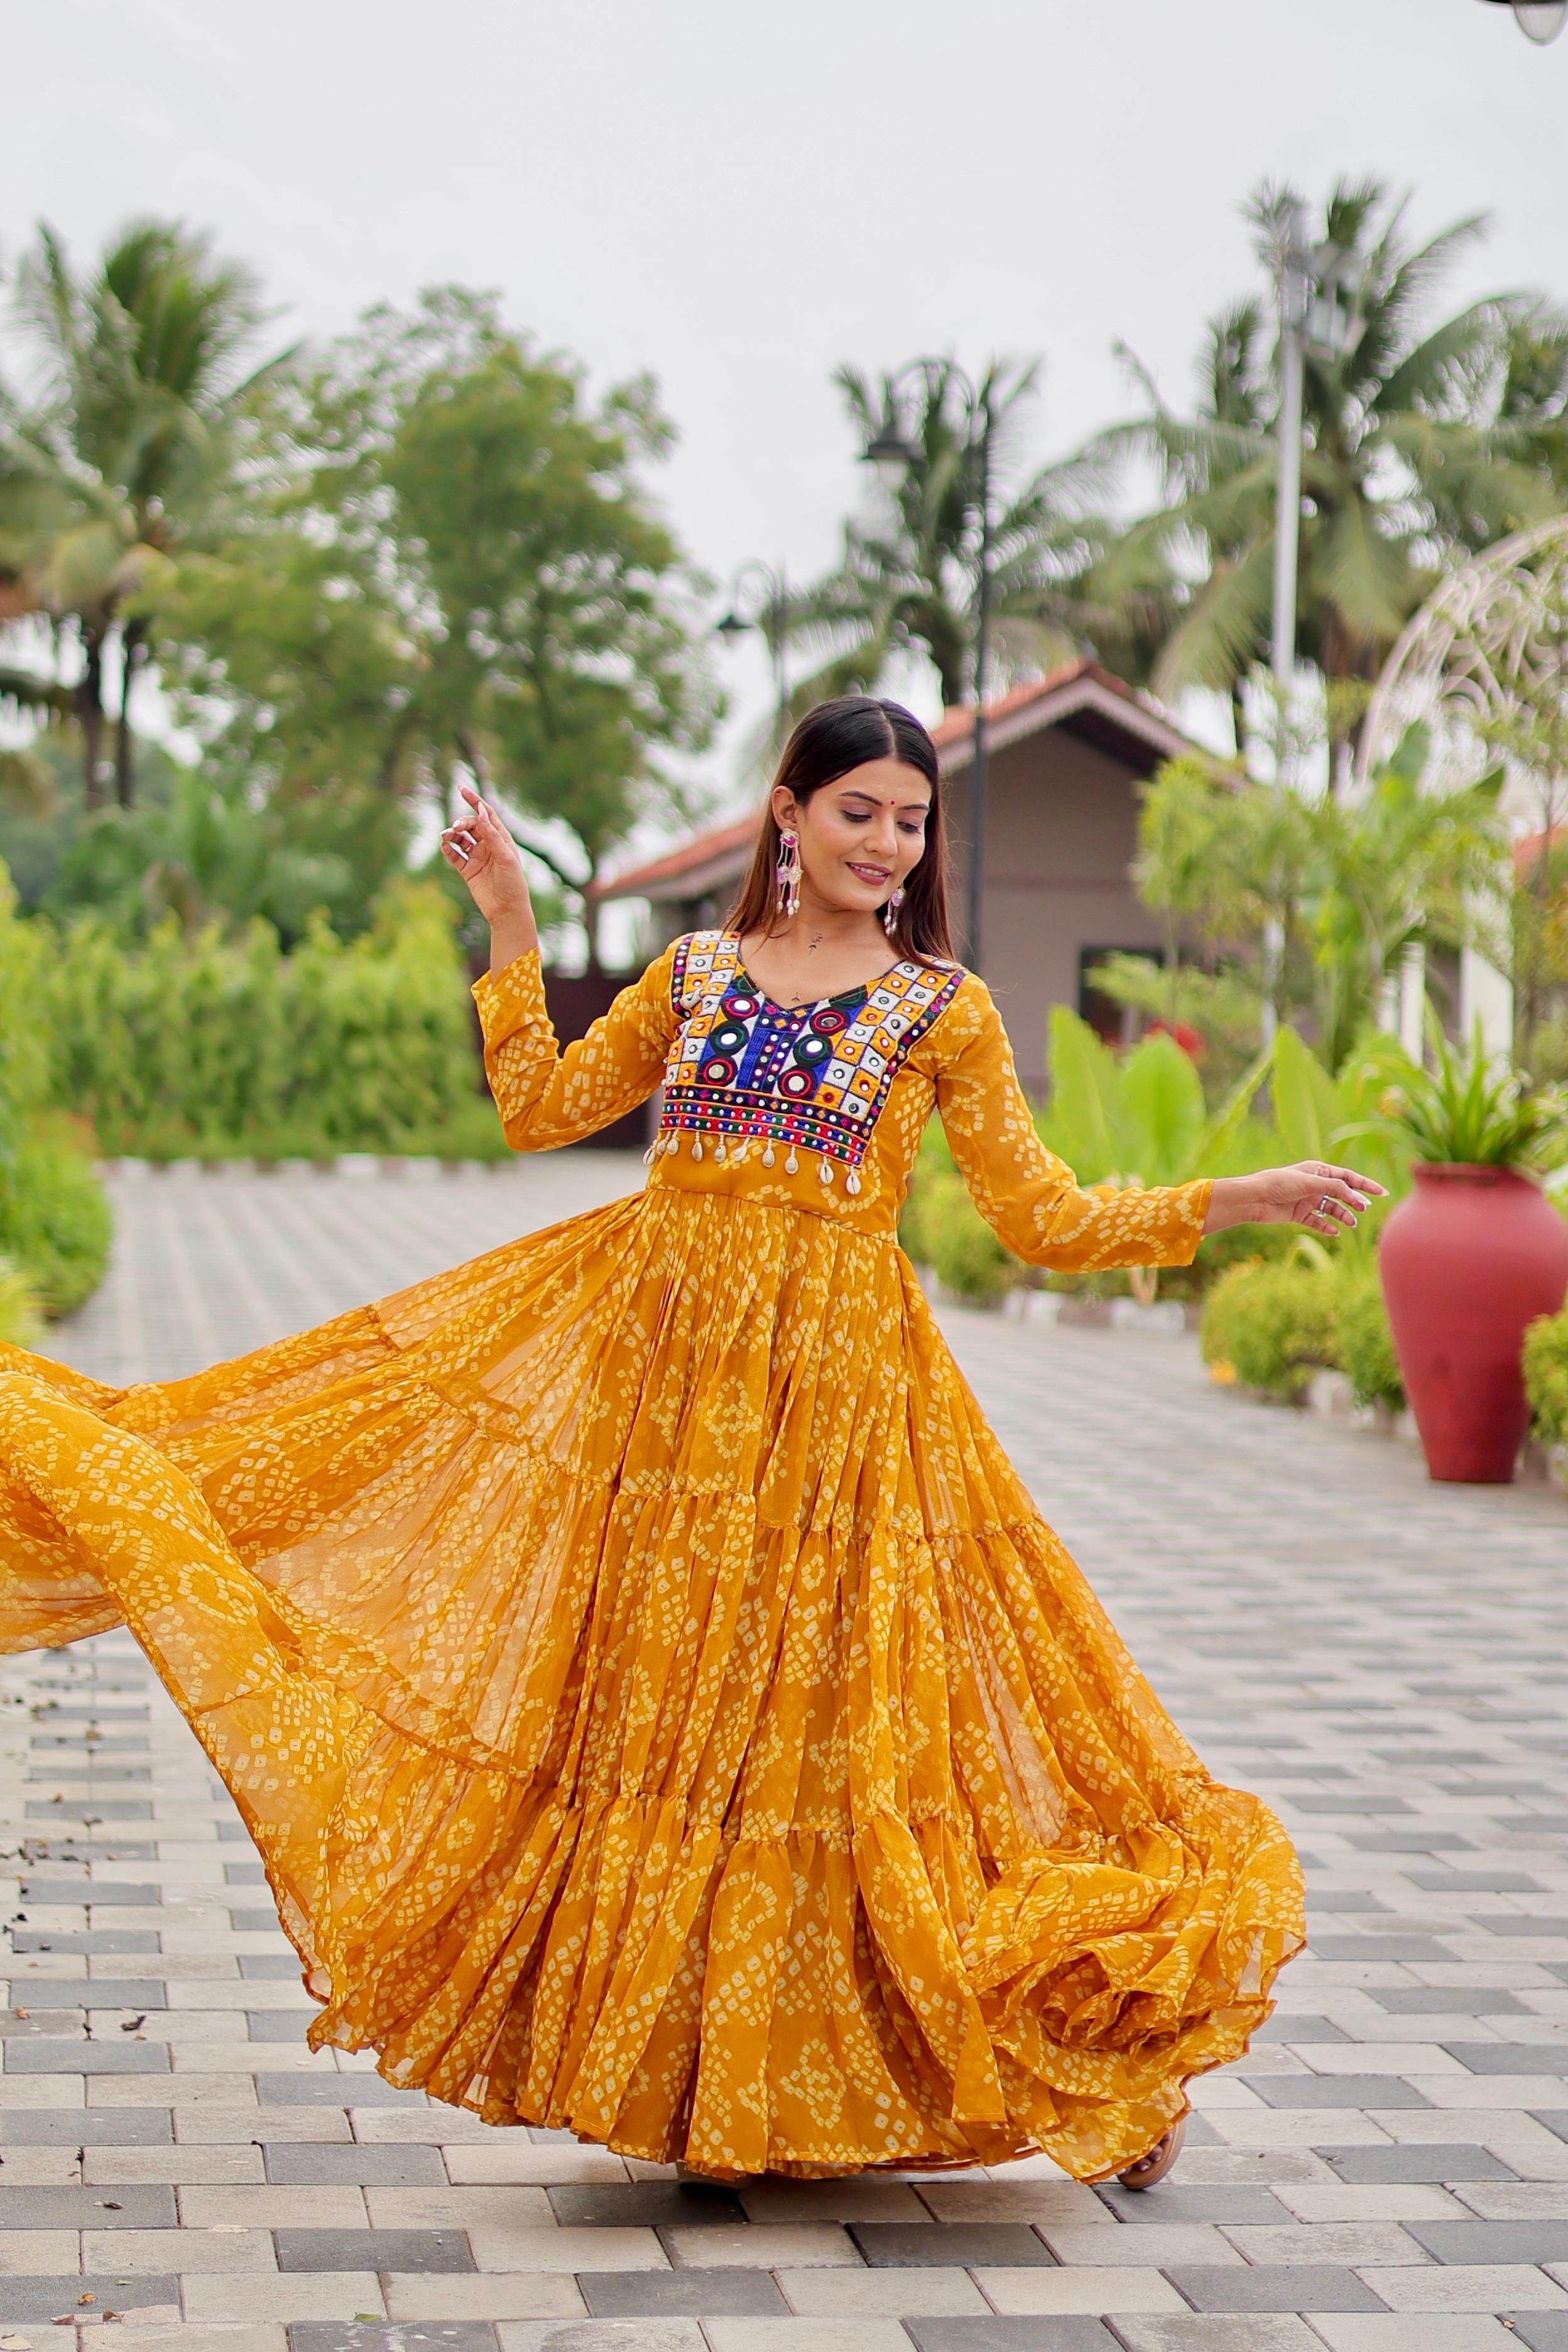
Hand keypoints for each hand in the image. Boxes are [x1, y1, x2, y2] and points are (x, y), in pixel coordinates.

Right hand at [440, 786, 530, 925]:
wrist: (507, 910)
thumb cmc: (513, 883)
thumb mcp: (505, 857)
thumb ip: (492, 835)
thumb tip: (481, 812)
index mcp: (502, 839)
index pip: (486, 814)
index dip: (474, 801)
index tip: (461, 789)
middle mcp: (489, 846)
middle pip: (471, 825)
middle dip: (461, 822)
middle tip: (456, 828)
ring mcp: (477, 857)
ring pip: (460, 839)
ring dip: (452, 834)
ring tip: (445, 836)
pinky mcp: (467, 870)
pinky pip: (454, 855)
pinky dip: (447, 849)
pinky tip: (445, 846)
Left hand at [1204, 1160, 1387, 1237]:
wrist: (1254, 1199)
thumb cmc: (1279, 1184)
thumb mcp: (1310, 1182)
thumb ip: (1334, 1187)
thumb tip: (1356, 1197)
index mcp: (1318, 1170)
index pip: (1347, 1177)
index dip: (1364, 1184)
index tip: (1381, 1192)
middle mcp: (1314, 1184)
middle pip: (1342, 1193)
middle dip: (1355, 1201)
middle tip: (1364, 1209)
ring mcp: (1307, 1200)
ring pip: (1332, 1209)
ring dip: (1343, 1216)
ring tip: (1351, 1224)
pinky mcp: (1299, 1214)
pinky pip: (1318, 1222)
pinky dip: (1327, 1227)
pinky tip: (1335, 1232)